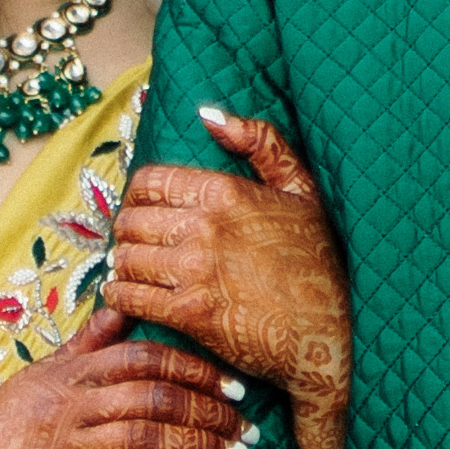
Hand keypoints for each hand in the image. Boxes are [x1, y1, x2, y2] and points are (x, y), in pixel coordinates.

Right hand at [0, 327, 249, 448]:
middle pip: (152, 393)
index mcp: (70, 373)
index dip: (194, 368)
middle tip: (248, 424)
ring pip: (140, 433)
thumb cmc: (0, 426)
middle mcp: (68, 404)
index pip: (143, 356)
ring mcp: (61, 446)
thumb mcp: (41, 374)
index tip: (233, 384)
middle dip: (208, 408)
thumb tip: (122, 301)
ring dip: (194, 441)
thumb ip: (87, 342)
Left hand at [103, 107, 353, 448]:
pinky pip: (129, 297)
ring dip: (122, 266)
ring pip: (125, 258)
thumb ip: (260, 142)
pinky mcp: (189, 314)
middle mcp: (205, 227)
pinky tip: (124, 298)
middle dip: (128, 233)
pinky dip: (118, 297)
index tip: (142, 210)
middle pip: (131, 220)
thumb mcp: (302, 190)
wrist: (331, 334)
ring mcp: (195, 271)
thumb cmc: (320, 264)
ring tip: (130, 272)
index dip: (138, 196)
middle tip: (134, 245)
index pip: (149, 181)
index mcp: (226, 191)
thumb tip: (207, 114)